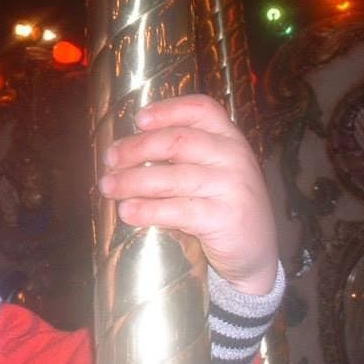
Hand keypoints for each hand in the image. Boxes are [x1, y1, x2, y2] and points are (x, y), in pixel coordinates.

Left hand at [98, 94, 277, 295]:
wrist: (256, 255)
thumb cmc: (221, 206)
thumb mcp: (212, 171)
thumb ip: (183, 155)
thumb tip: (126, 149)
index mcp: (229, 137)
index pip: (201, 108)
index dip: (167, 110)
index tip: (138, 120)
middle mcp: (234, 156)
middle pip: (176, 141)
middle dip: (135, 149)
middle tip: (109, 159)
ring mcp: (232, 187)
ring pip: (171, 177)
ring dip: (132, 181)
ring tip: (108, 187)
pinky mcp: (226, 218)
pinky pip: (178, 209)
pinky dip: (147, 210)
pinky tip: (127, 212)